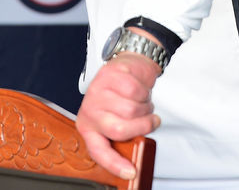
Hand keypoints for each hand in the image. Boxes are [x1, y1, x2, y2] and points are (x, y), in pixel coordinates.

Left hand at [76, 52, 160, 179]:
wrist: (126, 66)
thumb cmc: (120, 97)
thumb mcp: (115, 119)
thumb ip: (121, 136)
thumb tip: (134, 158)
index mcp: (88, 126)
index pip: (99, 151)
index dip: (115, 164)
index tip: (131, 171)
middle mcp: (90, 108)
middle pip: (120, 129)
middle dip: (142, 127)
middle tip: (150, 121)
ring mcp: (99, 90)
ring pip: (132, 109)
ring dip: (146, 107)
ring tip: (143, 101)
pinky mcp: (111, 74)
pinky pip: (136, 90)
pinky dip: (145, 91)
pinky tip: (141, 88)